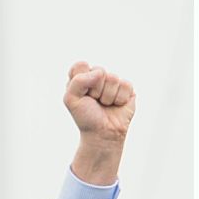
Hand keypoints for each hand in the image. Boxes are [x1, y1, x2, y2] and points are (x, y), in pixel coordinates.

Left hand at [63, 61, 135, 184]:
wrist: (102, 134)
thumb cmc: (86, 117)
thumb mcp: (71, 99)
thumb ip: (77, 81)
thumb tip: (100, 73)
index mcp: (81, 77)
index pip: (81, 65)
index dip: (81, 80)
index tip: (81, 94)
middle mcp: (97, 77)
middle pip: (99, 70)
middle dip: (95, 90)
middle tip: (95, 102)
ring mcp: (113, 81)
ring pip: (113, 77)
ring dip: (108, 96)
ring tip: (105, 104)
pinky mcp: (127, 88)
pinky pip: (125, 84)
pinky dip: (119, 99)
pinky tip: (116, 105)